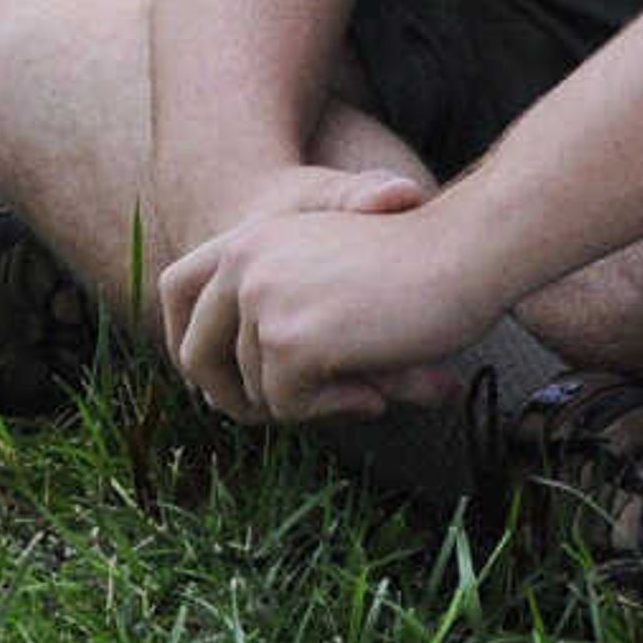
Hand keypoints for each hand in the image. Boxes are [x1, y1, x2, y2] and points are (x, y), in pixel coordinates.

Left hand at [155, 172, 483, 426]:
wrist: (469, 248)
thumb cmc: (421, 262)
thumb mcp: (332, 271)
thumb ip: (282, 310)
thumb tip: (234, 398)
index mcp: (250, 235)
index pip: (173, 289)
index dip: (191, 338)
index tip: (223, 379)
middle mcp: (242, 260)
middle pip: (196, 357)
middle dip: (244, 396)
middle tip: (306, 404)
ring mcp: (260, 299)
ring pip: (252, 390)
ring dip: (308, 400)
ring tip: (368, 378)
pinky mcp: (287, 339)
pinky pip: (287, 406)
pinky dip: (332, 407)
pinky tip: (373, 385)